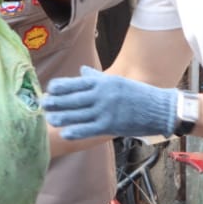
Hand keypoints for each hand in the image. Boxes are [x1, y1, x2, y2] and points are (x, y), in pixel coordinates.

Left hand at [41, 66, 177, 140]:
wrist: (160, 108)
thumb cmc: (138, 94)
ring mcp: (106, 110)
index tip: (49, 89)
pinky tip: (65, 133)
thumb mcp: (117, 82)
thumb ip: (97, 78)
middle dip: (56, 101)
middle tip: (41, 103)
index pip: (75, 83)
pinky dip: (76, 131)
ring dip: (62, 117)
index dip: (60, 87)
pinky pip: (89, 129)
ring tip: (49, 119)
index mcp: (103, 83)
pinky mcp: (111, 125)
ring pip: (78, 114)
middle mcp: (102, 95)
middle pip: (73, 98)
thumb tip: (81, 71)